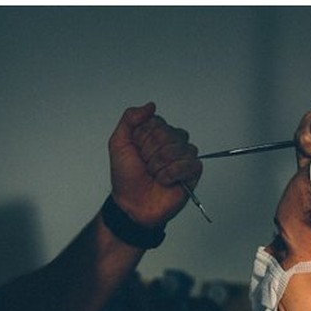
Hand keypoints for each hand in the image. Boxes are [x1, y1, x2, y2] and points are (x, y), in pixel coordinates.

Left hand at [108, 102, 201, 227]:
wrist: (131, 204)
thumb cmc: (125, 178)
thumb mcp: (118, 143)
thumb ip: (130, 118)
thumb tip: (151, 106)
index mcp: (155, 134)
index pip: (157, 122)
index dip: (143, 138)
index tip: (136, 152)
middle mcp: (170, 143)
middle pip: (168, 133)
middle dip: (151, 153)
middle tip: (145, 166)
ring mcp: (182, 157)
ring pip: (179, 147)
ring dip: (160, 165)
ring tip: (154, 175)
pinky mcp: (192, 173)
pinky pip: (190, 163)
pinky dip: (172, 173)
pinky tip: (165, 181)